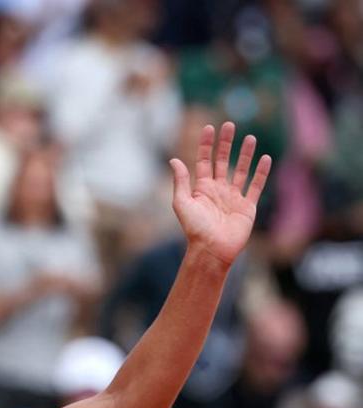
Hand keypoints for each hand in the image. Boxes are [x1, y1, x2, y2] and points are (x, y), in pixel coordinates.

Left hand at [170, 122, 271, 265]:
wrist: (212, 249)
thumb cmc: (194, 228)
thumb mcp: (182, 202)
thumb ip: (181, 181)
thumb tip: (174, 159)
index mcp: (201, 188)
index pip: (204, 160)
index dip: (206, 144)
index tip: (209, 127)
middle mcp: (218, 190)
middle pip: (223, 161)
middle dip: (226, 143)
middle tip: (230, 125)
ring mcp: (233, 197)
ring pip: (241, 170)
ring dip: (245, 154)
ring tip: (250, 137)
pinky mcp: (247, 206)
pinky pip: (256, 186)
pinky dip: (261, 173)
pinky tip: (265, 158)